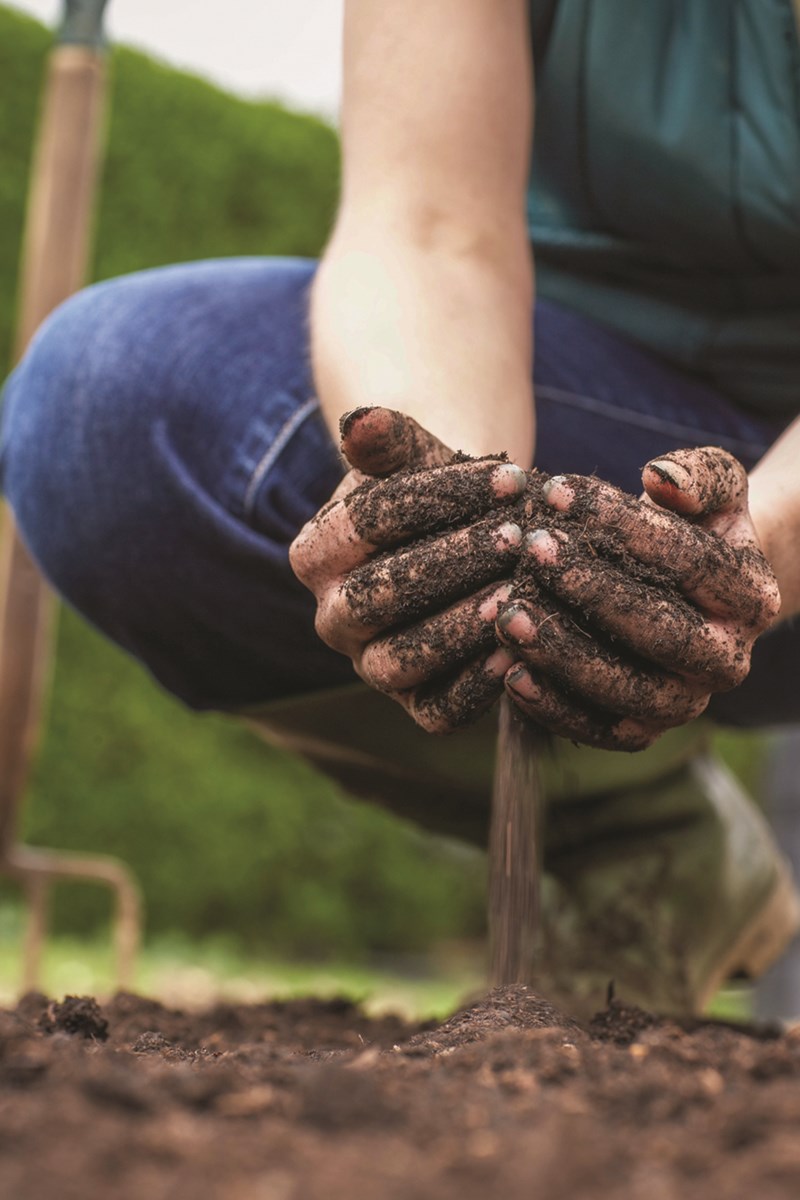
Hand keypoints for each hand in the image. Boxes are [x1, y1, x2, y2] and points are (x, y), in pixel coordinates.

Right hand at [289, 407, 526, 730]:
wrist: (473, 537)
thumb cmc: (443, 493)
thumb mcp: (417, 457)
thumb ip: (388, 439)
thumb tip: (360, 422)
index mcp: (315, 553)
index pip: (366, 524)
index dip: (436, 498)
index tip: (508, 478)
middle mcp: (332, 617)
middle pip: (375, 597)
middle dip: (451, 563)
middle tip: (517, 538)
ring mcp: (370, 665)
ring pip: (399, 659)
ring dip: (461, 627)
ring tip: (516, 593)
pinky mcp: (416, 705)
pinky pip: (437, 711)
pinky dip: (476, 688)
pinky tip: (518, 652)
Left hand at [496, 447, 780, 750]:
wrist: (688, 593)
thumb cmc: (691, 526)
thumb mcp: (712, 487)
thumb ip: (697, 474)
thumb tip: (660, 479)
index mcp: (751, 597)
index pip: (688, 560)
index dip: (622, 524)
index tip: (557, 492)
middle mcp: (728, 661)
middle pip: (662, 633)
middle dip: (591, 590)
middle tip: (531, 551)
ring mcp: (687, 702)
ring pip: (630, 692)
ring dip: (564, 654)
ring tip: (508, 614)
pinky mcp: (643, 731)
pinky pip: (599, 731)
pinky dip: (553, 707)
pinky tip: (508, 672)